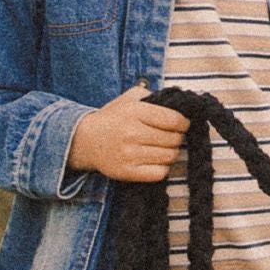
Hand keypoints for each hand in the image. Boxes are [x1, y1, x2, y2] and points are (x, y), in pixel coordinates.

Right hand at [66, 86, 189, 182]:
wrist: (85, 141)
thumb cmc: (113, 118)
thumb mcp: (129, 99)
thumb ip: (153, 95)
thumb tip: (178, 101)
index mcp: (134, 112)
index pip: (173, 120)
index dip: (184, 123)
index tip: (183, 124)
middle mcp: (132, 133)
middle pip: (174, 139)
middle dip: (178, 138)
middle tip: (172, 136)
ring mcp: (129, 154)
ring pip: (170, 156)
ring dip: (171, 152)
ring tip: (163, 147)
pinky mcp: (127, 172)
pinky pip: (160, 173)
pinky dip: (163, 167)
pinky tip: (156, 160)